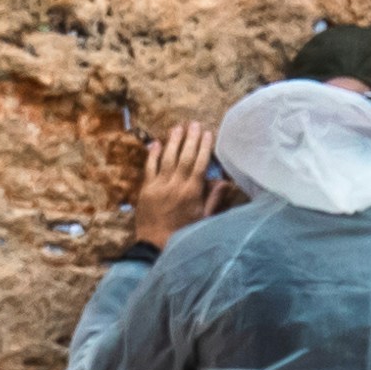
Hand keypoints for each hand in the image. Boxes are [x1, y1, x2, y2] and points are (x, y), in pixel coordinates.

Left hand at [124, 116, 217, 248]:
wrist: (156, 245)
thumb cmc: (183, 233)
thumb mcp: (204, 218)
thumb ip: (213, 199)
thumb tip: (225, 181)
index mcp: (192, 192)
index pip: (200, 163)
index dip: (204, 147)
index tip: (208, 133)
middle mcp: (175, 185)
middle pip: (184, 157)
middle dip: (190, 139)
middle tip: (194, 124)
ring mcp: (158, 186)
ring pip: (167, 159)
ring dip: (172, 142)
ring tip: (178, 127)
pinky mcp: (145, 189)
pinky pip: (149, 168)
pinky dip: (152, 155)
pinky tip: (155, 143)